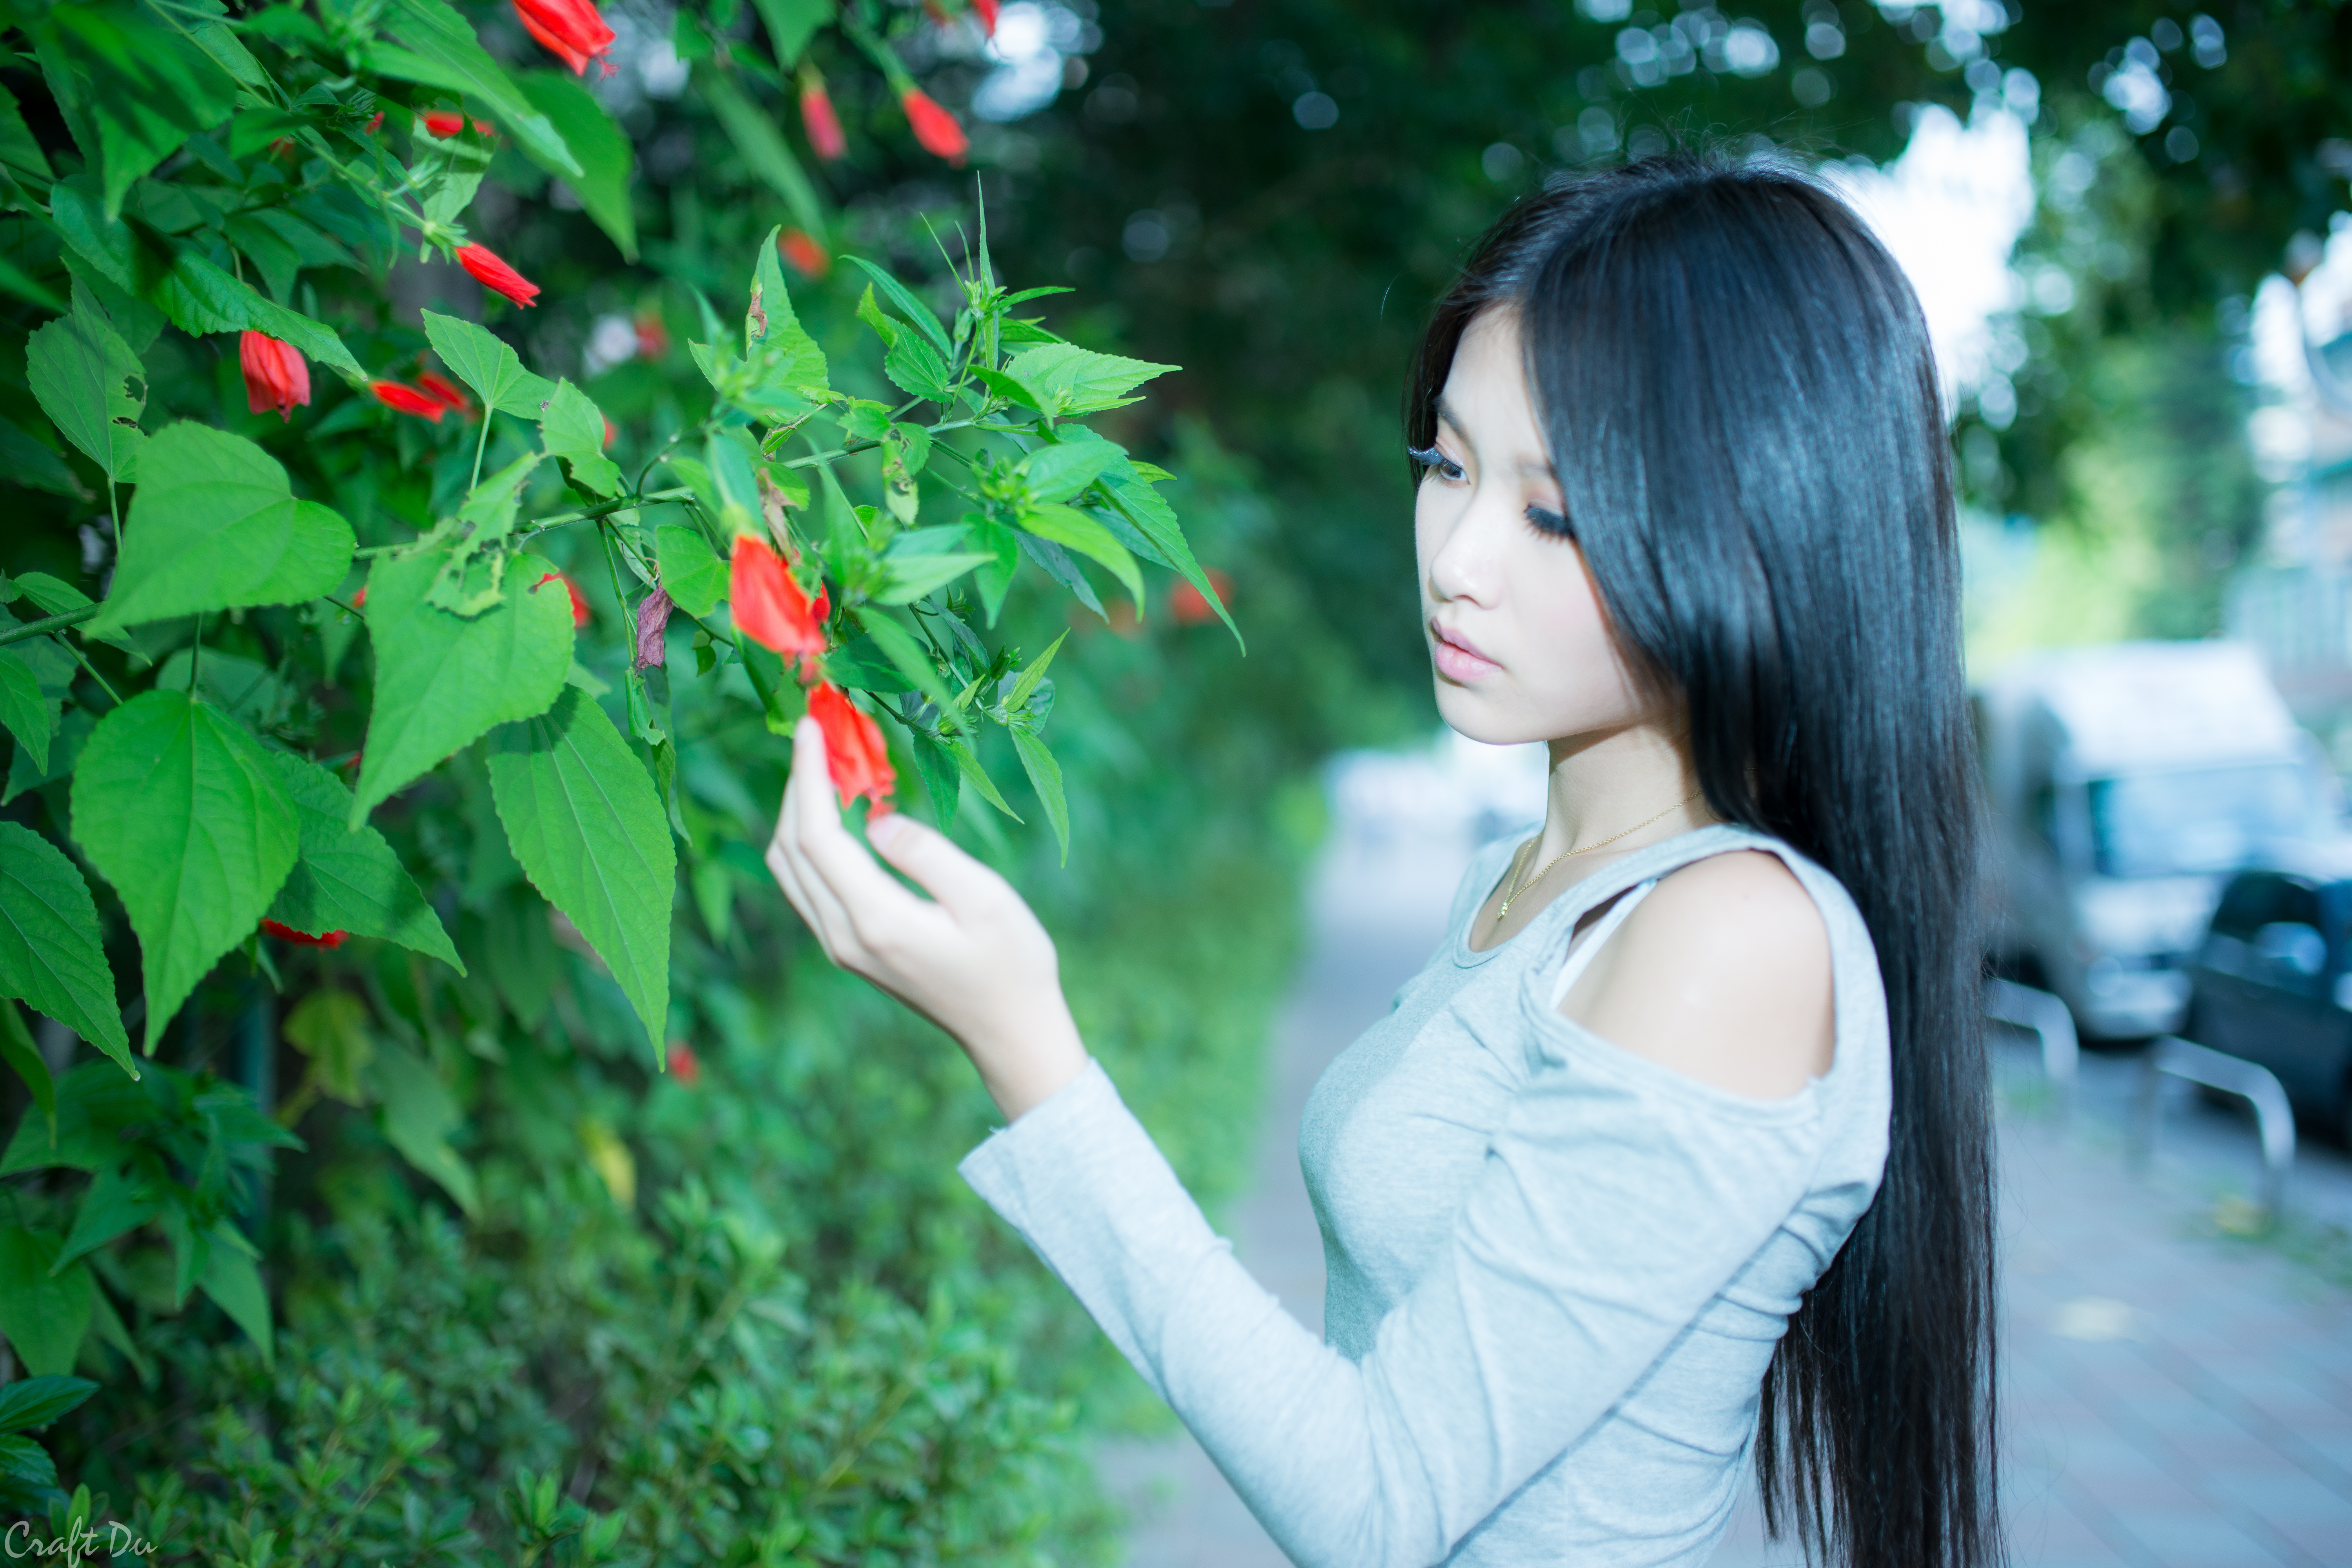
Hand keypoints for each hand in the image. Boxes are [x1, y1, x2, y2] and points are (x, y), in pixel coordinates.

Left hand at [765, 715, 1090, 1121]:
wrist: (1010, 1031)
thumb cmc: (1012, 963)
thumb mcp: (985, 899)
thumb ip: (926, 854)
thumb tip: (876, 821)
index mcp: (876, 920)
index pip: (817, 836)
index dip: (807, 777)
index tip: (809, 726)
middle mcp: (844, 937)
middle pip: (790, 850)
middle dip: (795, 788)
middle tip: (817, 735)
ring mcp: (841, 947)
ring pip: (790, 870)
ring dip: (797, 814)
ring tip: (823, 767)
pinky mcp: (850, 949)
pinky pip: (808, 886)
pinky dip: (809, 842)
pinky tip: (837, 814)